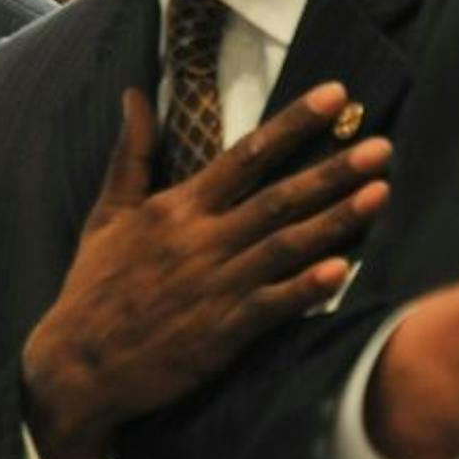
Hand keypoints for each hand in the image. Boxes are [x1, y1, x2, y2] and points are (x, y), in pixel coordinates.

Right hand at [21, 82, 388, 458]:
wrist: (78, 364)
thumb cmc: (95, 286)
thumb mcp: (107, 213)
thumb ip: (131, 154)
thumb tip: (134, 94)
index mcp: (176, 207)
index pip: (244, 155)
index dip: (293, 124)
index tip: (335, 96)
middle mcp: (200, 239)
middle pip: (277, 197)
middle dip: (331, 169)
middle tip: (381, 145)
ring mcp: (213, 285)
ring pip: (284, 245)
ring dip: (335, 219)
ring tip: (380, 193)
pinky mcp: (220, 331)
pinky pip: (271, 305)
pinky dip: (306, 287)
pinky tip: (342, 270)